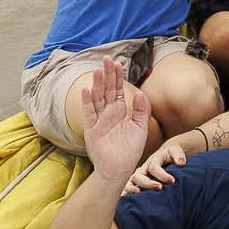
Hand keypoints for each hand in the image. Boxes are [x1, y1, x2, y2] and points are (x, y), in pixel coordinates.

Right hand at [80, 57, 151, 182]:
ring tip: (97, 70)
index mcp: (120, 111)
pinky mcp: (92, 129)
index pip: (118, 89)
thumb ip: (141, 110)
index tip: (118, 63)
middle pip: (107, 90)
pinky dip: (87, 102)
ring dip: (97, 84)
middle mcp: (108, 113)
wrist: (120, 169)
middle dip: (107, 74)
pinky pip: (89, 113)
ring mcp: (99, 120)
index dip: (118, 76)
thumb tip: (142, 93)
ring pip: (98, 98)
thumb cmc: (130, 150)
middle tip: (106, 59)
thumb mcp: (140, 128)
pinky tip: (86, 90)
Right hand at [125, 132, 193, 193]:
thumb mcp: (175, 151)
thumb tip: (181, 163)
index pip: (154, 168)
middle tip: (159, 188)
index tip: (172, 181)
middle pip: (139, 176)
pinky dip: (125, 196)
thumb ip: (178, 155)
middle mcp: (142, 170)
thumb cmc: (170, 156)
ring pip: (129, 184)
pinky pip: (126, 190)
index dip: (162, 175)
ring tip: (138, 194)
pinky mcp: (135, 186)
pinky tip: (128, 203)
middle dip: (148, 183)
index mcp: (152, 161)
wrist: (164, 157)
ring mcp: (137, 178)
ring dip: (132, 189)